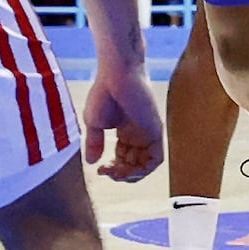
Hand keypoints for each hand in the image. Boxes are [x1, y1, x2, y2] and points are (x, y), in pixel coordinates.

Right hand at [81, 53, 165, 181]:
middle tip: (107, 173)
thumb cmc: (104, 92)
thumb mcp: (94, 122)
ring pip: (146, 165)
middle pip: (135, 164)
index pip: (123, 159)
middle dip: (121, 174)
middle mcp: (139, 134)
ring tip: (116, 173)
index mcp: (126, 131)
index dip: (113, 169)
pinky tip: (128, 170)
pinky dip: (144, 169)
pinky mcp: (156, 130)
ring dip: (132, 175)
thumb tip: (92, 163)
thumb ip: (95, 143)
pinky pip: (156, 158)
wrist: (116, 74)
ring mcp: (148, 133)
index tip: (99, 170)